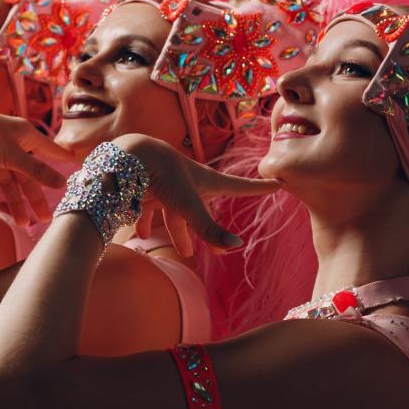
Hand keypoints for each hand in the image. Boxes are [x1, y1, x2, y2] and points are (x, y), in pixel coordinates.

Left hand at [0, 102, 74, 224]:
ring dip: (13, 200)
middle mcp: (12, 142)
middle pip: (28, 174)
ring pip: (7, 179)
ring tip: (21, 223)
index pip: (50, 151)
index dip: (62, 159)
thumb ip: (37, 171)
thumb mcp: (14, 156)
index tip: (76, 166)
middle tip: (44, 219)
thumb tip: (63, 182)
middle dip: (35, 197)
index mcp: (26, 136)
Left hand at [113, 134, 281, 255]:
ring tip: (183, 251)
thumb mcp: (189, 205)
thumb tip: (235, 246)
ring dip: (179, 232)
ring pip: (176, 213)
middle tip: (216, 250)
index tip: (278, 183)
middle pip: (203, 210)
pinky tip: (142, 234)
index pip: (239, 186)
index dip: (258, 188)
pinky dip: (147, 222)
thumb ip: (208, 228)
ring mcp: (168, 186)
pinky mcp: (147, 190)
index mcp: (206, 181)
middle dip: (208, 230)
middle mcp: (189, 183)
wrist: (131, 156)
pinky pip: (149, 210)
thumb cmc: (165, 175)